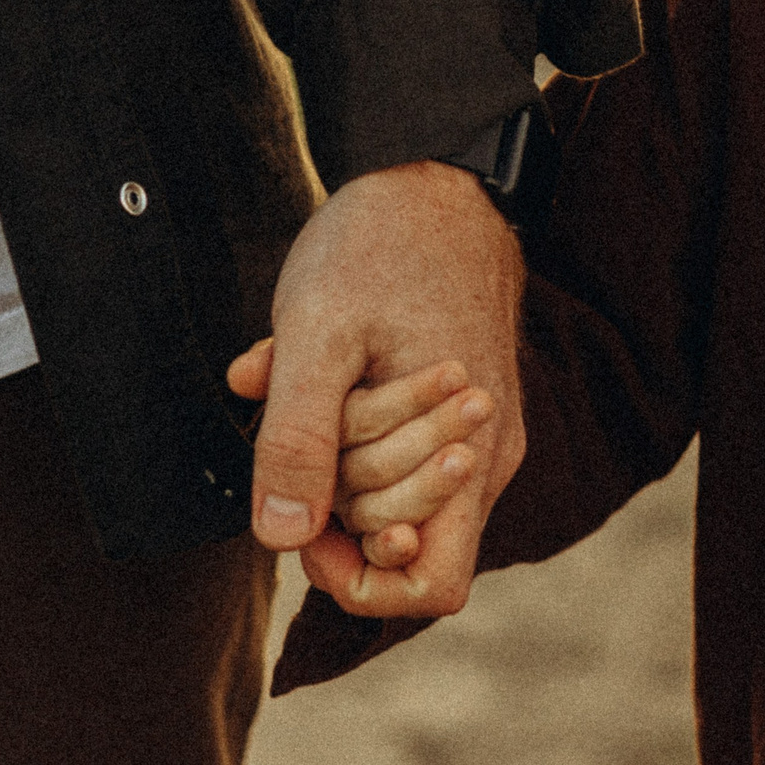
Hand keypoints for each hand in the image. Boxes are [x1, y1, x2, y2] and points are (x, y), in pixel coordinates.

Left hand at [246, 159, 524, 614]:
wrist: (438, 178)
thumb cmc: (383, 245)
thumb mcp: (318, 334)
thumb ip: (298, 438)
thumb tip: (280, 538)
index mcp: (471, 452)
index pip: (432, 586)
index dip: (360, 578)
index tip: (306, 524)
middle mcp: (485, 457)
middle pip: (399, 543)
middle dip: (336, 499)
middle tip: (303, 420)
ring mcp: (476, 434)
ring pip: (393, 496)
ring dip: (336, 457)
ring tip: (311, 381)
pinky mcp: (456, 411)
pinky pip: (394, 452)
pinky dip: (347, 427)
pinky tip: (322, 372)